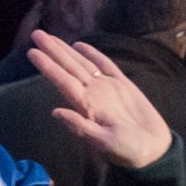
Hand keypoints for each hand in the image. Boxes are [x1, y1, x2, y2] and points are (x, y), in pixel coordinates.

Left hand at [30, 31, 174, 169]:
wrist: (154, 150)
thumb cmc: (129, 151)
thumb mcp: (104, 143)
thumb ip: (81, 127)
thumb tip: (55, 111)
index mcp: (86, 105)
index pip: (62, 81)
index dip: (47, 66)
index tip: (31, 52)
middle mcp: (93, 93)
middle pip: (69, 67)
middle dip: (53, 50)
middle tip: (36, 34)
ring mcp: (107, 88)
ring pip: (83, 64)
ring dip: (66, 51)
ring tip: (50, 37)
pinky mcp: (124, 85)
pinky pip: (105, 65)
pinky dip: (93, 54)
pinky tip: (80, 46)